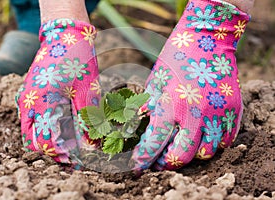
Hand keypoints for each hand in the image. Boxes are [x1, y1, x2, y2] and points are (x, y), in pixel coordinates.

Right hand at [15, 19, 99, 168]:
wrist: (65, 35)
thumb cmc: (77, 60)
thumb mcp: (87, 91)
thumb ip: (89, 119)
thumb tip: (94, 145)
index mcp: (41, 103)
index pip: (47, 143)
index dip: (65, 155)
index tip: (81, 161)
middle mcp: (29, 104)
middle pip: (35, 142)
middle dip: (55, 152)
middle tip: (76, 156)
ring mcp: (27, 99)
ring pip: (32, 133)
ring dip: (49, 142)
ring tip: (72, 144)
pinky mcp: (31, 95)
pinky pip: (33, 121)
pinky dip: (47, 129)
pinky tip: (65, 128)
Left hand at [132, 0, 249, 170]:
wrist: (208, 37)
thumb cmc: (176, 58)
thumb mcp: (154, 81)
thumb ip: (147, 108)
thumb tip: (138, 130)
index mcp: (172, 105)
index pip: (154, 143)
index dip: (143, 159)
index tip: (137, 167)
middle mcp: (197, 113)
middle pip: (182, 156)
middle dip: (167, 164)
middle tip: (159, 161)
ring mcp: (218, 112)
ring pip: (206, 153)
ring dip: (190, 155)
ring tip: (180, 148)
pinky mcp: (233, 109)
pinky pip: (225, 140)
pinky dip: (211, 144)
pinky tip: (200, 137)